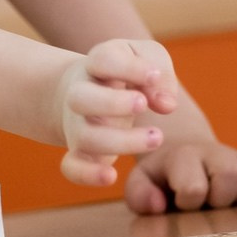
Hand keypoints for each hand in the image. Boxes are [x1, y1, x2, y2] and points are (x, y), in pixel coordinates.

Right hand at [54, 39, 179, 187]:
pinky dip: (86, 175)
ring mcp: (78, 124)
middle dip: (113, 103)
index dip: (130, 67)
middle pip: (81, 98)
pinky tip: (111, 177)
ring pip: (85, 136)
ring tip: (157, 137)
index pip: (104, 60)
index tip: (154, 76)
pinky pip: (70, 167)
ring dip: (121, 141)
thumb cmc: (129, 71)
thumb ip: (162, 76)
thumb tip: (166, 105)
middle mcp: (80, 93)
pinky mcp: (80, 151)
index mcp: (97, 63)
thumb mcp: (148, 59)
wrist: (92, 88)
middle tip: (144, 104)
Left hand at [126, 139, 236, 212]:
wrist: (185, 158)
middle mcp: (214, 152)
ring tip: (225, 202)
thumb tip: (158, 204)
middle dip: (220, 198)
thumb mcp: (141, 184)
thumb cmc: (161, 179)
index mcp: (183, 156)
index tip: (181, 202)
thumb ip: (140, 195)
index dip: (189, 202)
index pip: (194, 187)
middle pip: (231, 175)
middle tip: (208, 204)